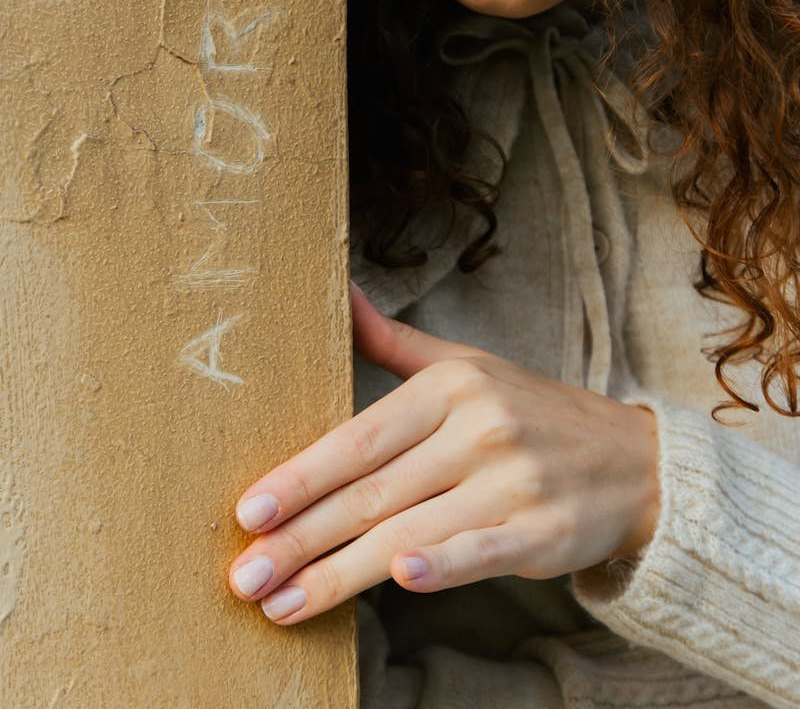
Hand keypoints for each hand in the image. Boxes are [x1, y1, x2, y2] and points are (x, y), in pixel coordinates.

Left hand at [227, 281, 659, 624]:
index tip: (249, 509)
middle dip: (301, 537)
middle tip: (244, 575)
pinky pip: (482, 551)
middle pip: (373, 491)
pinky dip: (443, 565)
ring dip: (340, 573)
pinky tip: (400, 580)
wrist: (633, 460)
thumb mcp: (466, 364)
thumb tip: (335, 293)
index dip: (302, 475)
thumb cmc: (530, 412)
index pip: (360, 438)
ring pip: (411, 531)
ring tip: (282, 603)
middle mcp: (479, 429)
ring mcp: (513, 481)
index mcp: (451, 388)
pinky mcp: (543, 532)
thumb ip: (393, 340)